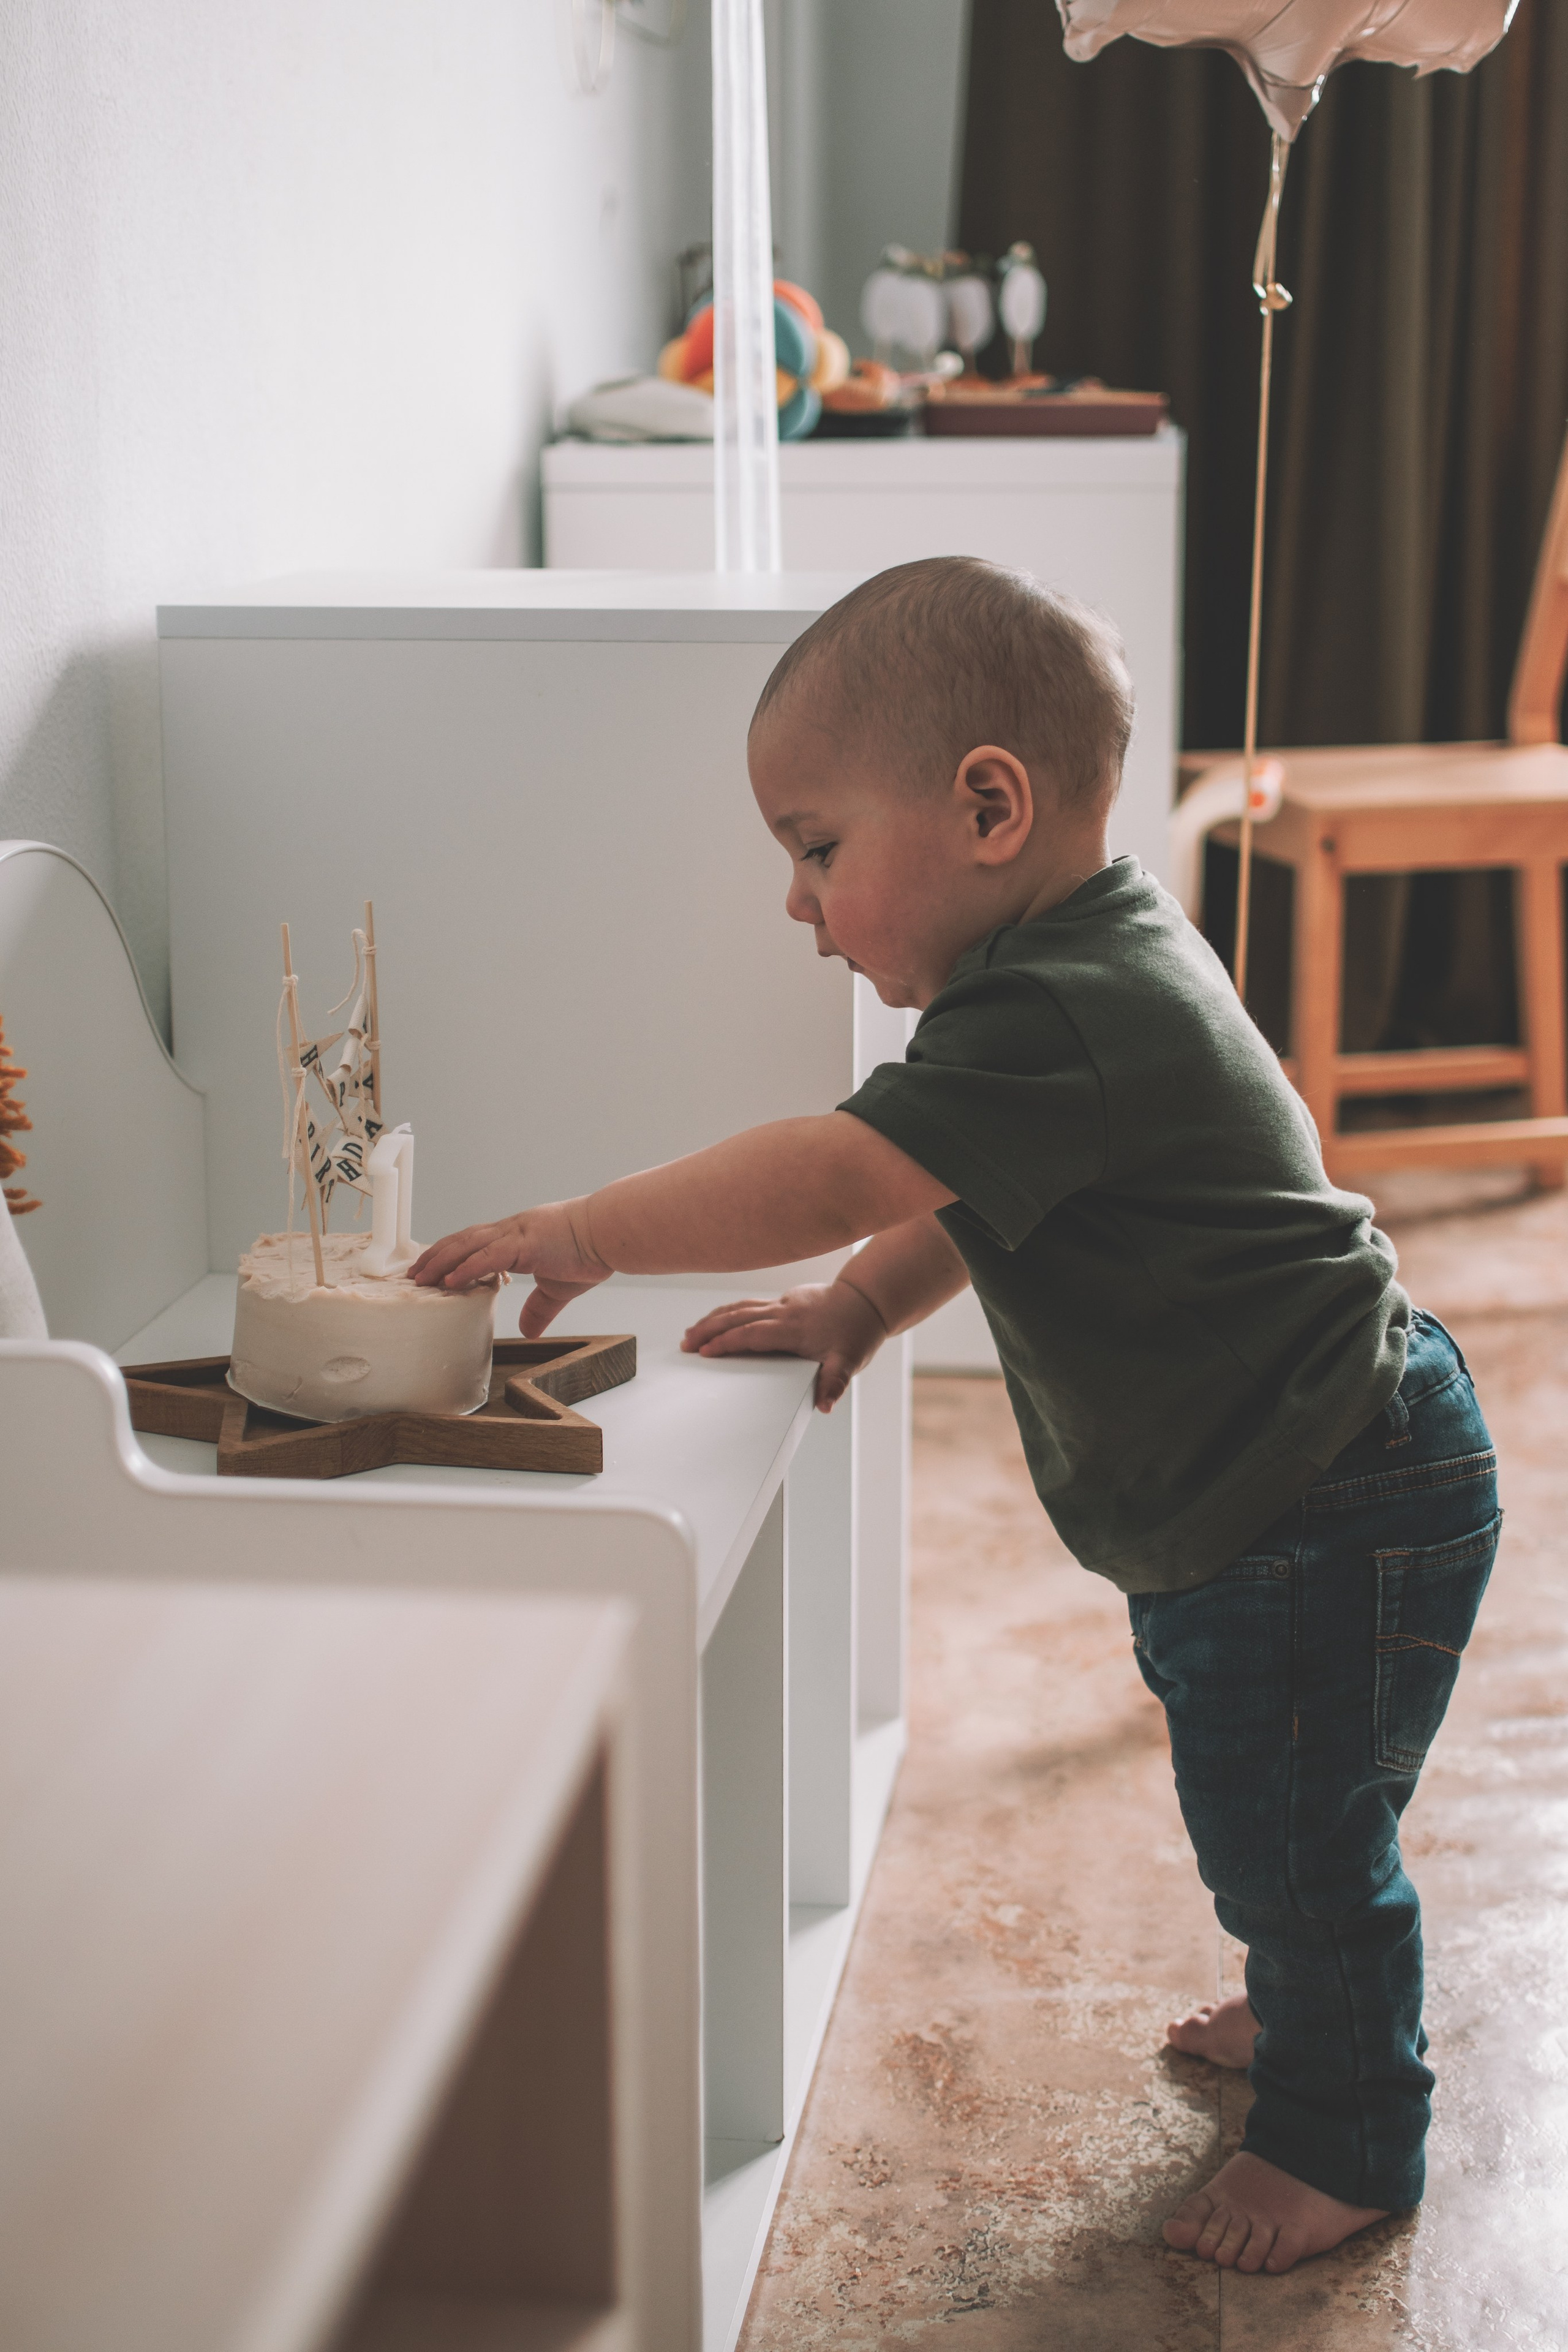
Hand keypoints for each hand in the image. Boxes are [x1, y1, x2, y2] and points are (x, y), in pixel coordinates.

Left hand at [410, 1202, 609, 1337]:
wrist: (608, 1232)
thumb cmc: (589, 1252)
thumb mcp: (558, 1288)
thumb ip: (539, 1308)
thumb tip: (527, 1331)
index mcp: (516, 1238)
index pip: (473, 1242)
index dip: (449, 1255)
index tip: (430, 1270)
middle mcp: (510, 1231)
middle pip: (462, 1240)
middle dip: (435, 1257)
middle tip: (413, 1276)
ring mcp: (515, 1234)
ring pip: (468, 1245)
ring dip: (441, 1262)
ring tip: (421, 1279)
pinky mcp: (525, 1243)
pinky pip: (489, 1256)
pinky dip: (466, 1268)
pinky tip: (449, 1280)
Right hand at [681, 1280, 886, 1411]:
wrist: (867, 1301)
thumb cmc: (857, 1332)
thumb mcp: (850, 1362)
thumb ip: (835, 1383)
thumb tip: (825, 1405)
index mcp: (793, 1328)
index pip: (753, 1334)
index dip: (728, 1342)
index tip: (705, 1352)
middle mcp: (783, 1313)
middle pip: (738, 1317)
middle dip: (709, 1329)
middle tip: (686, 1343)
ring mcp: (782, 1304)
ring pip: (740, 1307)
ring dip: (714, 1319)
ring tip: (691, 1333)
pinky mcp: (784, 1301)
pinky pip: (749, 1304)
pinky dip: (729, 1312)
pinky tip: (718, 1320)